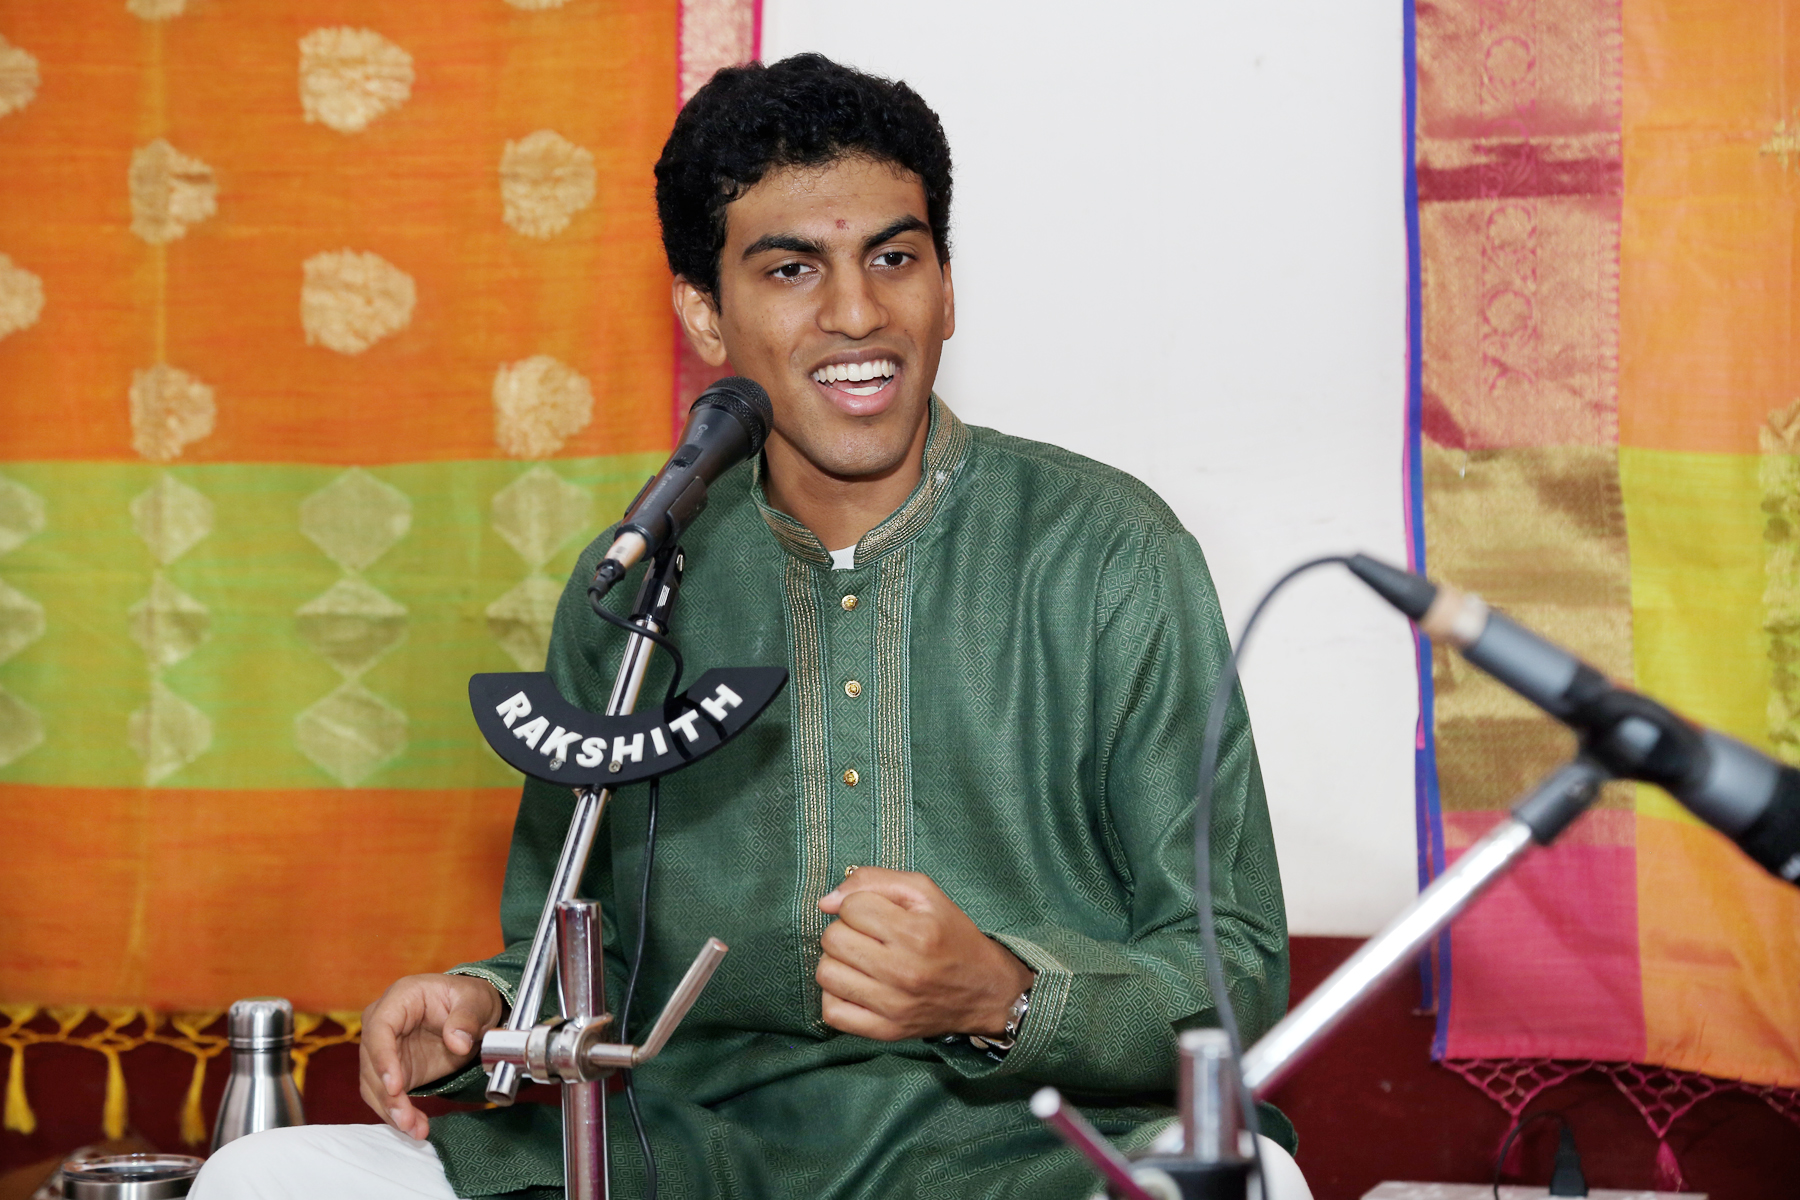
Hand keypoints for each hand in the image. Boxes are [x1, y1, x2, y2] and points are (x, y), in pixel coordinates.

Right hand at [358, 973, 505, 1139]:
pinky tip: (416, 1127)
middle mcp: (383, 1023)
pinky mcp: (394, 1071)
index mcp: (400, 998)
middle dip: (387, 1095)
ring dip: (391, 1110)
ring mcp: (385, 1049)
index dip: (383, 1058)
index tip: (396, 1086)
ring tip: (415, 1129)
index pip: (380, 1028)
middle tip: (407, 1120)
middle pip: (371, 1062)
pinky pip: (387, 1095)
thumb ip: (467, 1018)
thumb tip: (457, 1042)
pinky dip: (399, 1113)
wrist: (472, 1012)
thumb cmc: (469, 999)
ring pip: (374, 1084)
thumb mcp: (476, 1001)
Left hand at [816, 867, 1034, 1041]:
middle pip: (833, 939)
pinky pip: (832, 1012)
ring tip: (860, 960)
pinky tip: (856, 985)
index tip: (877, 914)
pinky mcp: (886, 1031)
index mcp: (916, 932)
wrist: (985, 990)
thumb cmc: (950, 935)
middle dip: (844, 930)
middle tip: (866, 937)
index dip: (859, 905)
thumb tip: (826, 902)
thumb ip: (874, 880)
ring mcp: (894, 1006)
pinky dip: (837, 996)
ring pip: (826, 974)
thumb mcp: (925, 893)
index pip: (851, 908)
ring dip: (838, 962)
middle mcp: (904, 971)